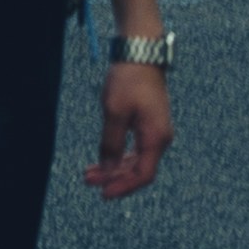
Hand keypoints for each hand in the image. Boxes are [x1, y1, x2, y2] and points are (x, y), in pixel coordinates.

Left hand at [85, 61, 170, 199]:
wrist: (140, 54)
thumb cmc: (128, 80)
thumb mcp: (114, 112)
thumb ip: (111, 143)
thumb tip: (107, 170)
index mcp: (156, 138)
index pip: (143, 175)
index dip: (123, 186)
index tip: (104, 193)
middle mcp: (160, 138)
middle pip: (138, 170)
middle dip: (113, 178)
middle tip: (88, 181)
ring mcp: (156, 132)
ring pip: (136, 160)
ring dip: (114, 168)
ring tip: (89, 173)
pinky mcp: (149, 125)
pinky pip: (135, 149)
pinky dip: (119, 156)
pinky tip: (102, 160)